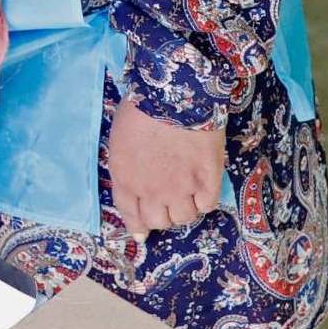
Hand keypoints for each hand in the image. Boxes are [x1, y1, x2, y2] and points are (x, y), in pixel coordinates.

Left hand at [107, 102, 225, 237]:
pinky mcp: (207, 181)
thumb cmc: (142, 107)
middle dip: (161, 214)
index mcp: (126, 178)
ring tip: (187, 192)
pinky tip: (203, 187)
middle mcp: (152, 190)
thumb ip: (125, 165)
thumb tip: (131, 179)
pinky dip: (204, 200)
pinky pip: (207, 205)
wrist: (176, 95)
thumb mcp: (120, 138)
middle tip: (168, 202)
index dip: (137, 225)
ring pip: (184, 217)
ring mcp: (181, 188)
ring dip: (184, 208)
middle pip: (158, 221)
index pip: (130, 214)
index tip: (142, 233)